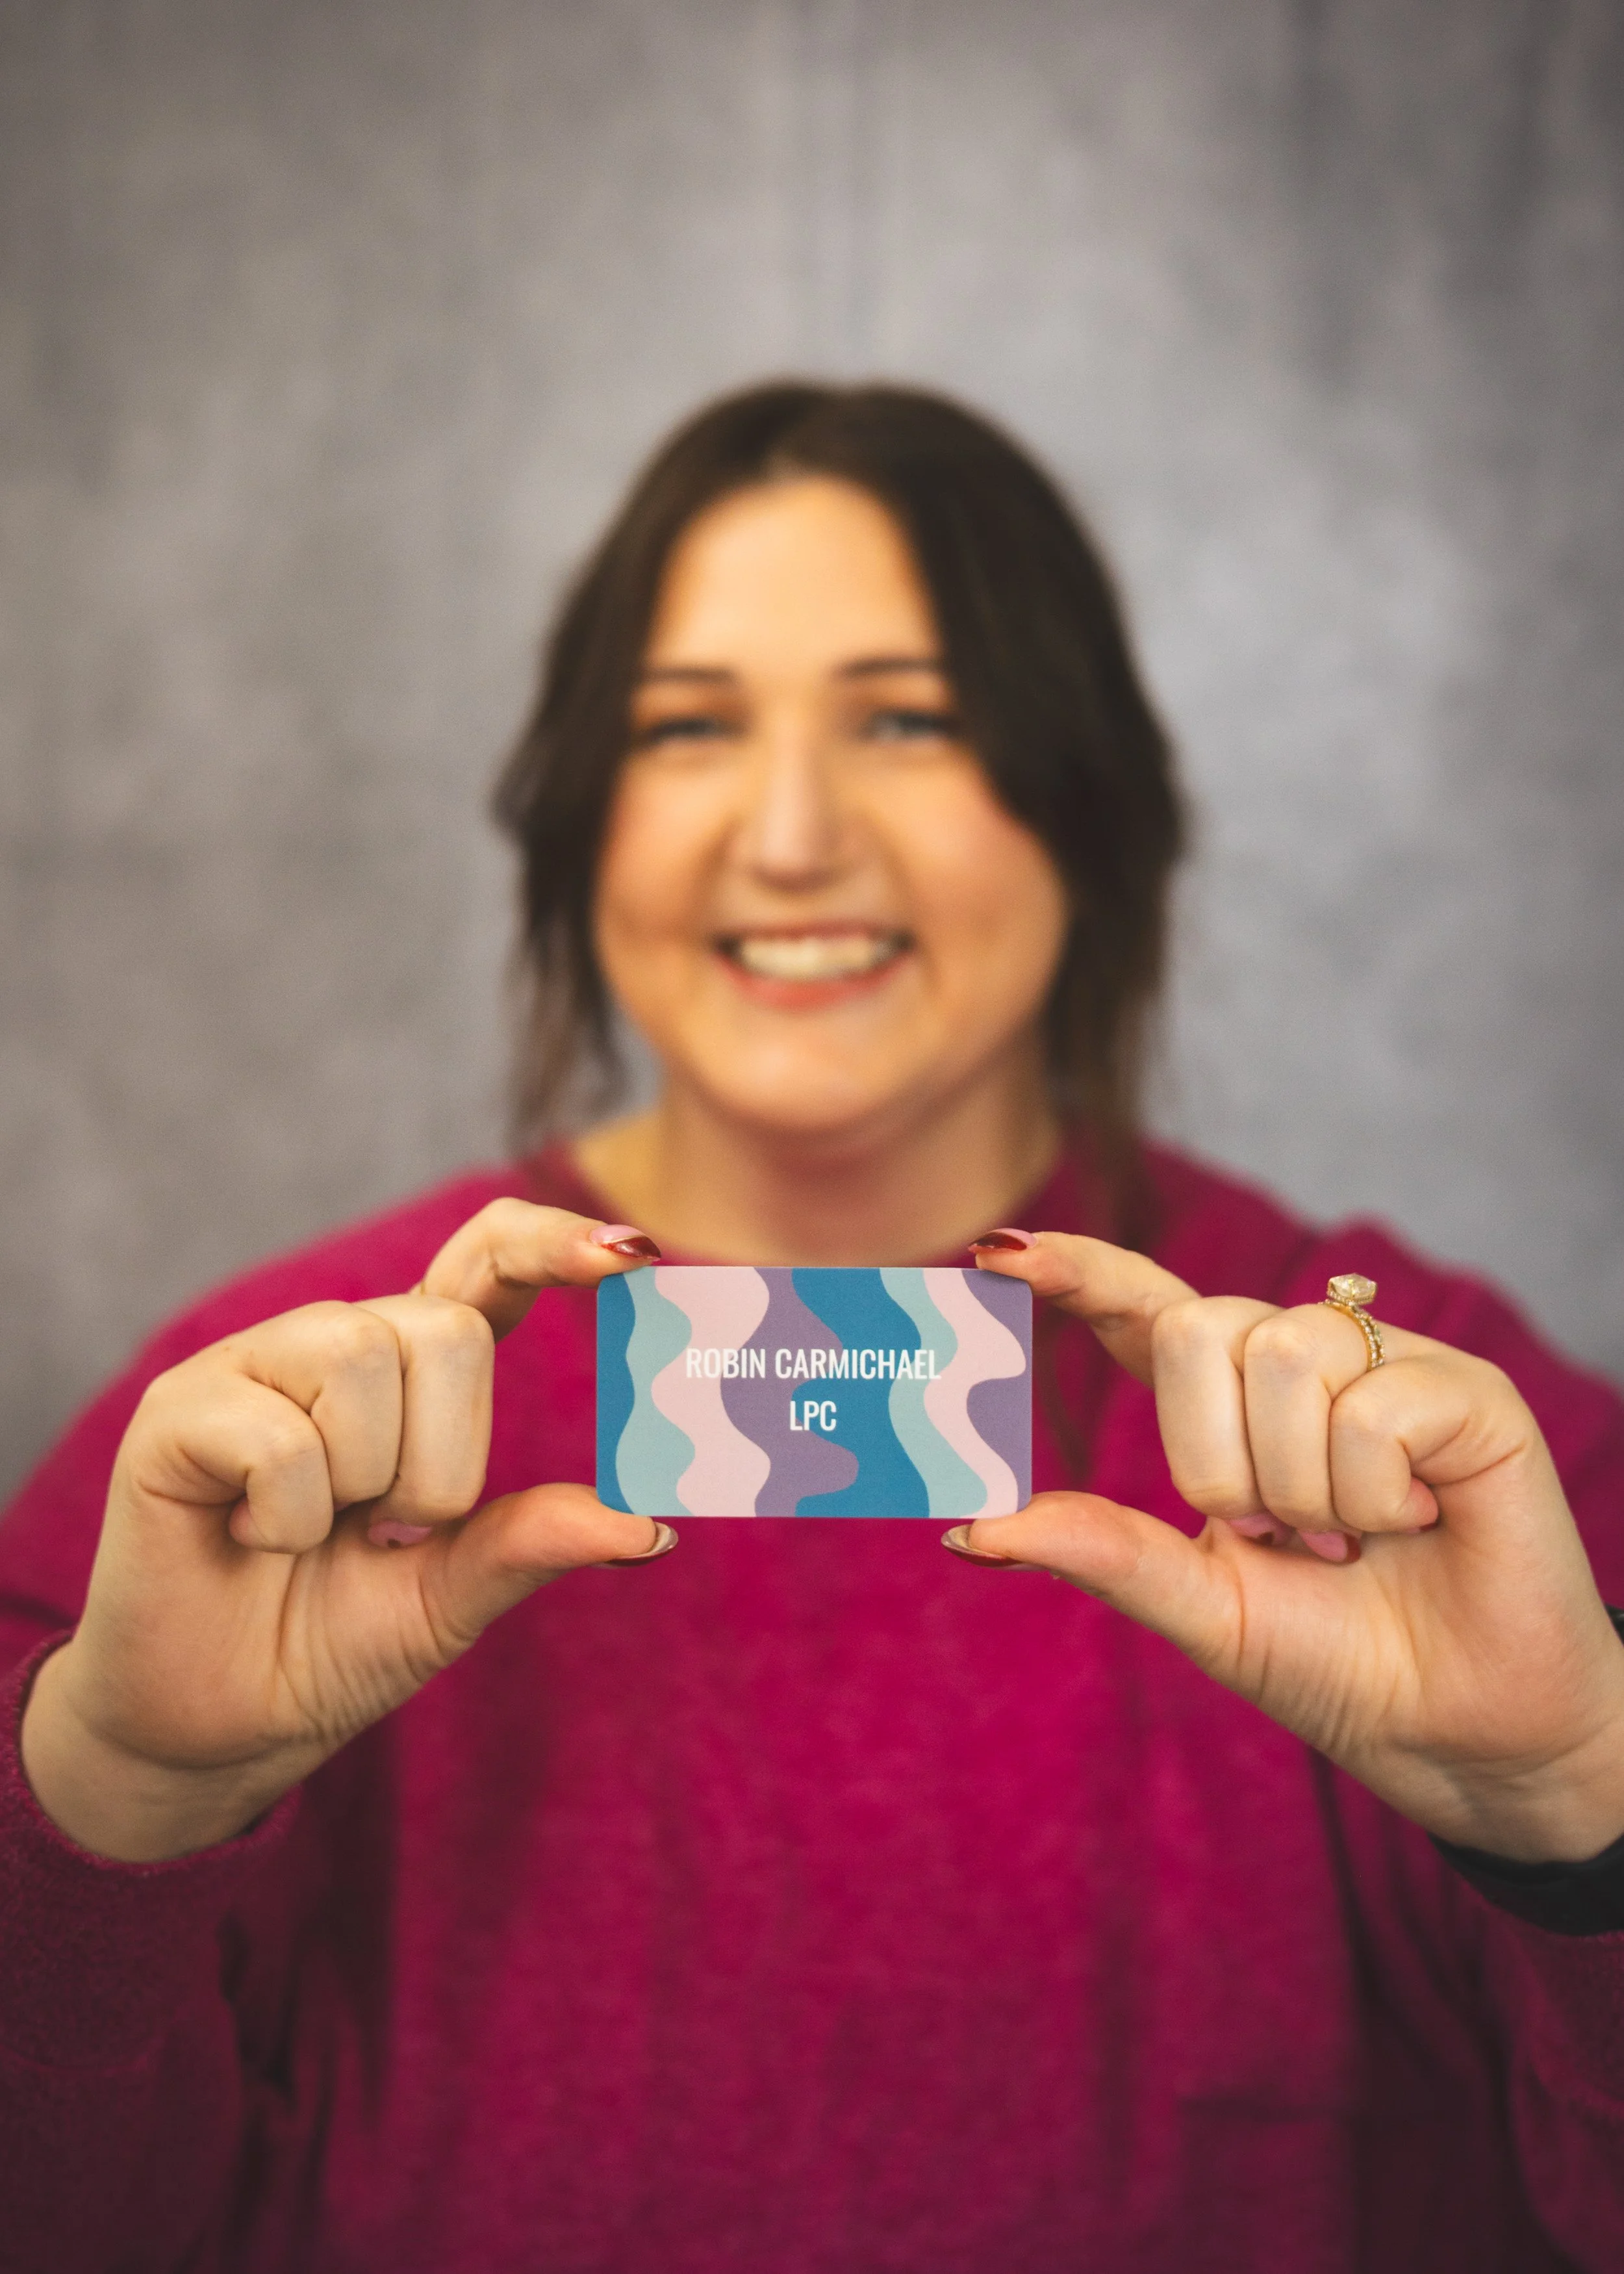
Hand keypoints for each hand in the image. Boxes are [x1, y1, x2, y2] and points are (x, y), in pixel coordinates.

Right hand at [21, 1203, 666, 1861]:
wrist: (217, 1727)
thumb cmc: (329, 1642)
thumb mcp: (453, 1595)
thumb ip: (535, 1542)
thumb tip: (648, 1526)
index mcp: (410, 1374)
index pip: (487, 1262)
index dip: (553, 1243)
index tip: (633, 1255)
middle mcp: (332, 1345)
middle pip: (443, 1329)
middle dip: (443, 1460)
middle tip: (387, 1531)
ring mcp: (249, 1367)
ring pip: (361, 1362)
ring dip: (364, 1483)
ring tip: (318, 1535)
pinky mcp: (178, 1411)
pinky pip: (278, 1436)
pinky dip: (287, 1515)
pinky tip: (252, 1539)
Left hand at [966, 1234, 1623, 1862]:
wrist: (1457, 1734)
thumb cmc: (1333, 1661)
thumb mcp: (1201, 1605)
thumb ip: (1098, 1552)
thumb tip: (970, 1528)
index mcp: (1228, 1405)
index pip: (1143, 1310)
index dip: (1079, 1272)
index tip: (995, 1256)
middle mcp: (1303, 1362)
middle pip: (1193, 1327)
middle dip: (1211, 1459)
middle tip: (1277, 1536)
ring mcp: (1385, 1365)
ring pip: (1278, 1355)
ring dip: (1298, 1488)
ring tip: (1353, 1538)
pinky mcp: (1467, 1390)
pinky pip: (1370, 1404)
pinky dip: (1374, 1493)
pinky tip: (1417, 1523)